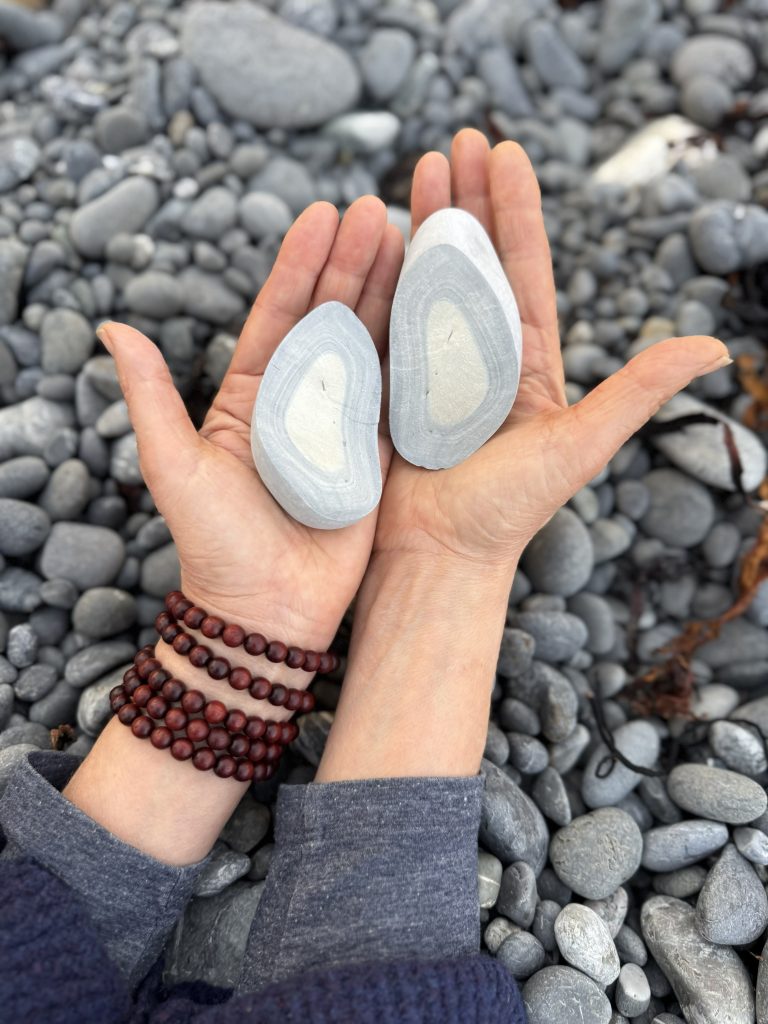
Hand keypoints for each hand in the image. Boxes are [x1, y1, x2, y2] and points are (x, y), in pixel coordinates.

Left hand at [98, 197, 402, 651]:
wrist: (267, 615)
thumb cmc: (216, 546)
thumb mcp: (174, 466)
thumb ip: (151, 398)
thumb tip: (114, 327)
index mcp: (250, 397)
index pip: (278, 315)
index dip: (300, 264)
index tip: (324, 213)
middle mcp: (299, 403)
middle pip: (330, 320)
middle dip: (354, 264)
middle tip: (380, 212)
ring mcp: (343, 428)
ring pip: (370, 349)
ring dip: (390, 297)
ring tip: (414, 243)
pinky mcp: (377, 457)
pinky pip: (400, 398)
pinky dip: (417, 356)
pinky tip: (436, 316)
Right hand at [373, 129, 729, 575]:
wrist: (438, 559)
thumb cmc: (505, 512)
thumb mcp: (579, 446)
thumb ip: (637, 392)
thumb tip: (716, 347)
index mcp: (527, 365)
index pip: (524, 271)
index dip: (516, 211)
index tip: (505, 152)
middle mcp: (481, 360)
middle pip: (475, 264)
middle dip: (468, 200)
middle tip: (455, 142)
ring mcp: (432, 372)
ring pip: (429, 282)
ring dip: (424, 225)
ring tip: (416, 170)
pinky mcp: (391, 388)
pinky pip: (387, 320)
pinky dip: (381, 276)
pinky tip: (373, 235)